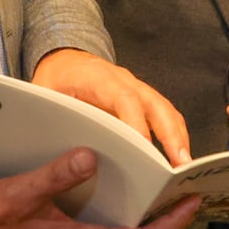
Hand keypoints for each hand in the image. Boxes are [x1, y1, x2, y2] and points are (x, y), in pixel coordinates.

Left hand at [33, 48, 190, 164]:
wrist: (65, 60)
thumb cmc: (55, 81)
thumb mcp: (44, 97)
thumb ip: (53, 120)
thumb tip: (60, 153)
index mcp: (98, 78)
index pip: (123, 99)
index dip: (136, 124)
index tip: (144, 150)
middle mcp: (125, 81)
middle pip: (155, 105)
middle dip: (170, 135)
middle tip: (179, 164)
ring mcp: (138, 89)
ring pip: (166, 111)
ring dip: (178, 138)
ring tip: (184, 168)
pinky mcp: (143, 100)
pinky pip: (166, 116)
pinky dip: (176, 136)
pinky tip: (177, 159)